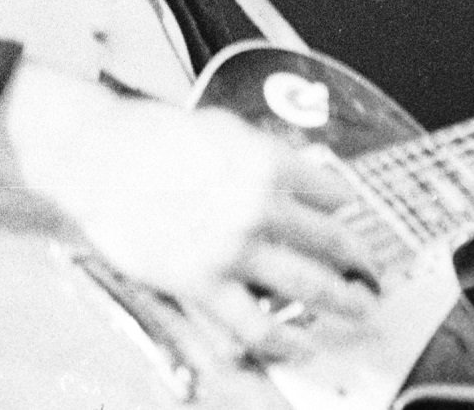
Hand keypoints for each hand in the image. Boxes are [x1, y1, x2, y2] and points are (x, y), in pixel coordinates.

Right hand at [0, 63, 380, 360]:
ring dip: (343, 302)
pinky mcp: (202, 284)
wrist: (99, 158)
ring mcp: (233, 249)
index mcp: (268, 162)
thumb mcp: (223, 128)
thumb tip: (306, 171)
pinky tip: (304, 345)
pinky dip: (287, 341)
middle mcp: (259, 205)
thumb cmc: (153, 139)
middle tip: (373, 272)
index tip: (352, 218)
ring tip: (360, 310)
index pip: (330, 191)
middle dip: (360, 261)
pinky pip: (256, 325)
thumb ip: (266, 152)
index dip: (345, 207)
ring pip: (308, 286)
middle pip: (331, 241)